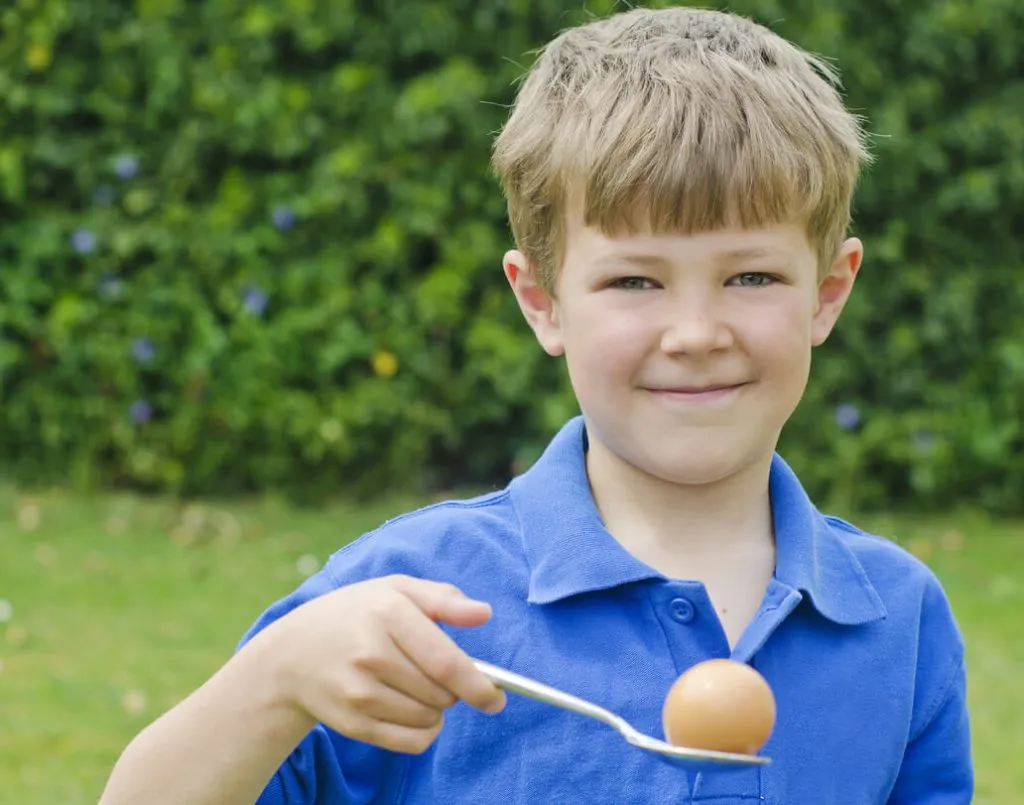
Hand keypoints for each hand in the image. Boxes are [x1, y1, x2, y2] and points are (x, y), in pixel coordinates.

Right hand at [257, 574, 506, 754]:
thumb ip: (443, 598)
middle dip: (455, 690)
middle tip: (437, 673)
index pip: (447, 662)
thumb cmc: (356, 614)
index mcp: (388, 613)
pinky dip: (423, 733)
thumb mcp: (395, 589)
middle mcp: (371, 654)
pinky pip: (409, 742)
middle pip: (442, 694)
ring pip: (429, 719)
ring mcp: (358, 692)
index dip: (480, 685)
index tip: (497, 696)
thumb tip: (484, 614)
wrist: (291, 654)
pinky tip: (414, 713)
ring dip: (437, 709)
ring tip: (416, 686)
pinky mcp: (351, 723)